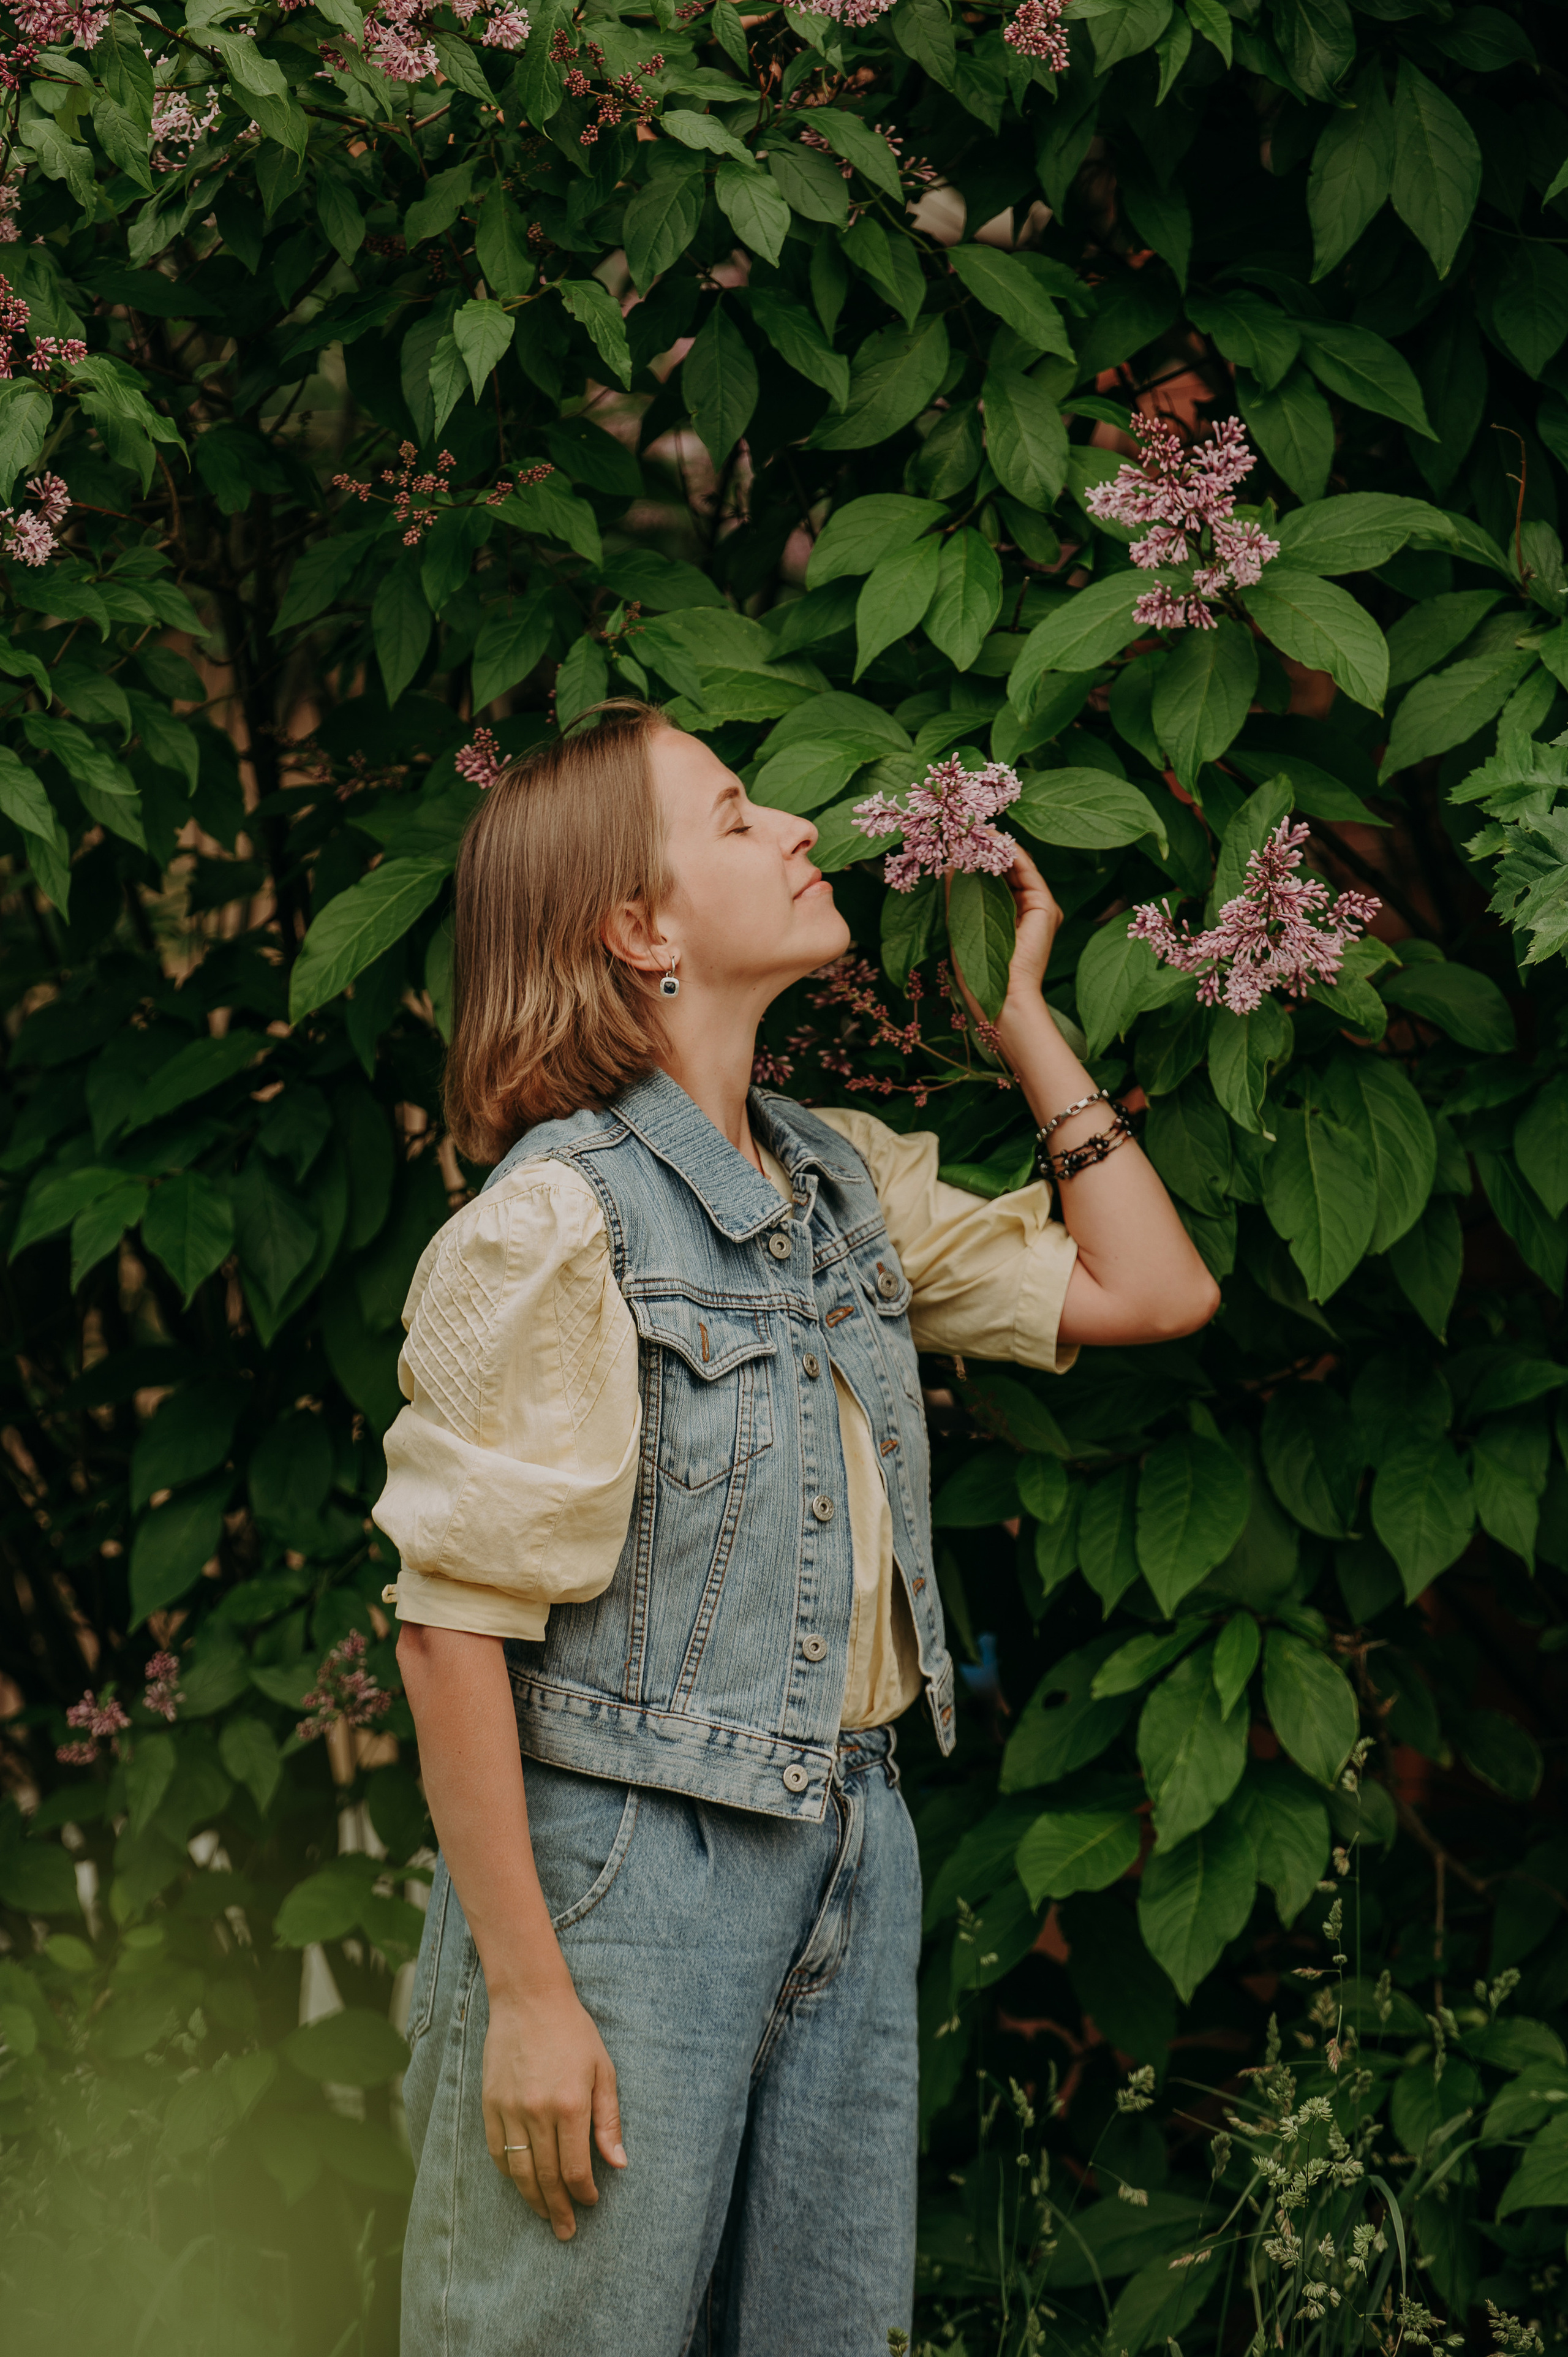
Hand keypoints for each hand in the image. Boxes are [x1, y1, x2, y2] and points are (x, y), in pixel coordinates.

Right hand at [482, 1980, 626, 2238]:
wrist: (529, 1999)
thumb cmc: (573, 2032)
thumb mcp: (602, 2070)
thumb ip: (609, 2120)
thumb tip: (618, 2163)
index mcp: (569, 2105)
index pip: (574, 2169)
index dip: (583, 2193)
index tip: (590, 2202)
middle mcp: (537, 2112)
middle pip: (546, 2177)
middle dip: (558, 2209)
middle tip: (566, 2231)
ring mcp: (509, 2109)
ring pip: (519, 2170)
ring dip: (532, 2199)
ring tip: (545, 2215)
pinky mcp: (489, 2103)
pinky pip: (496, 2151)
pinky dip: (508, 2172)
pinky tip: (521, 2181)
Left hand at [948, 840, 1063, 1036]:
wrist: (1001, 998)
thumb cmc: (978, 972)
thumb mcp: (961, 922)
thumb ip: (958, 893)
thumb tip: (948, 863)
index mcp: (1010, 914)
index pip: (995, 876)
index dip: (977, 855)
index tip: (956, 838)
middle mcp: (1028, 907)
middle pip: (1008, 866)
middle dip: (985, 845)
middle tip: (962, 826)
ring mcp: (1040, 906)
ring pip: (1017, 863)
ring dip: (994, 844)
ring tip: (970, 827)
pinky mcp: (1045, 905)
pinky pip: (1026, 869)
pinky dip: (1007, 852)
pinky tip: (987, 839)